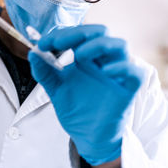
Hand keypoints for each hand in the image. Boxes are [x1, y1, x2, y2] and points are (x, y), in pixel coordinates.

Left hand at [28, 25, 144, 165]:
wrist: (87, 136)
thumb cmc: (75, 109)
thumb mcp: (55, 88)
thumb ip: (44, 71)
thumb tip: (32, 53)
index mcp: (86, 56)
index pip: (78, 33)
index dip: (60, 34)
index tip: (41, 43)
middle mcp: (103, 60)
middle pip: (100, 31)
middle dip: (78, 32)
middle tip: (57, 43)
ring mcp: (117, 73)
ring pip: (120, 45)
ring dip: (98, 44)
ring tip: (79, 55)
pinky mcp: (128, 90)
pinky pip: (134, 72)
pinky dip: (121, 67)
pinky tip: (105, 71)